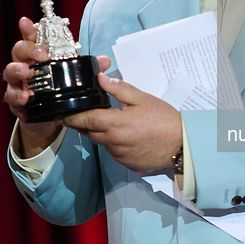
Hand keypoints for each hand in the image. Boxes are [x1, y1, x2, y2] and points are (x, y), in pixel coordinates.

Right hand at [3, 17, 110, 157]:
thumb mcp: (71, 76)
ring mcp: (18, 83)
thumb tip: (105, 61)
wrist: (47, 117)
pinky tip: (26, 97)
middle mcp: (24, 65)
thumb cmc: (56, 89)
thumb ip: (86, 67)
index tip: (26, 22)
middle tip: (41, 54)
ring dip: (17, 70)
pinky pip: (12, 96)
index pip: (32, 38)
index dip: (28, 29)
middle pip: (19, 51)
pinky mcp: (15, 101)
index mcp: (37, 56)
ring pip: (10, 72)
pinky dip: (18, 96)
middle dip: (28, 50)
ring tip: (25, 72)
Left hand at [61, 74, 182, 171]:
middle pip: (90, 133)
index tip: (62, 115)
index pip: (85, 120)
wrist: (182, 144)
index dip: (71, 118)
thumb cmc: (164, 119)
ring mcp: (120, 156)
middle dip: (86, 125)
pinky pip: (115, 153)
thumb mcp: (142, 98)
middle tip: (88, 115)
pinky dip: (116, 145)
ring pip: (103, 143)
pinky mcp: (127, 164)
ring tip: (118, 124)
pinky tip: (130, 137)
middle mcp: (114, 142)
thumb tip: (101, 79)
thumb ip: (119, 89)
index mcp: (115, 124)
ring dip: (103, 134)